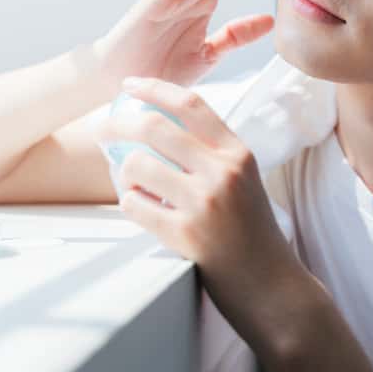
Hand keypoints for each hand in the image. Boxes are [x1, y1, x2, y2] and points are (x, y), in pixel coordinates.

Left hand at [97, 76, 292, 286]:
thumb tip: (159, 125)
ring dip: (122, 171)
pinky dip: (130, 203)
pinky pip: (135, 205)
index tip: (129, 85)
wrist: (270, 286)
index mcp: (238, 153)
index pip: (191, 104)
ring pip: (137, 165)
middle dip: (117, 124)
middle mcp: (223, 172)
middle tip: (101, 130)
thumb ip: (212, 153)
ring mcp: (204, 203)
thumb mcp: (244, 180)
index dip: (154, 88)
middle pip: (155, 127)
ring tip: (129, 181)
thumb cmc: (252, 232)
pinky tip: (140, 207)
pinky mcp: (185, 235)